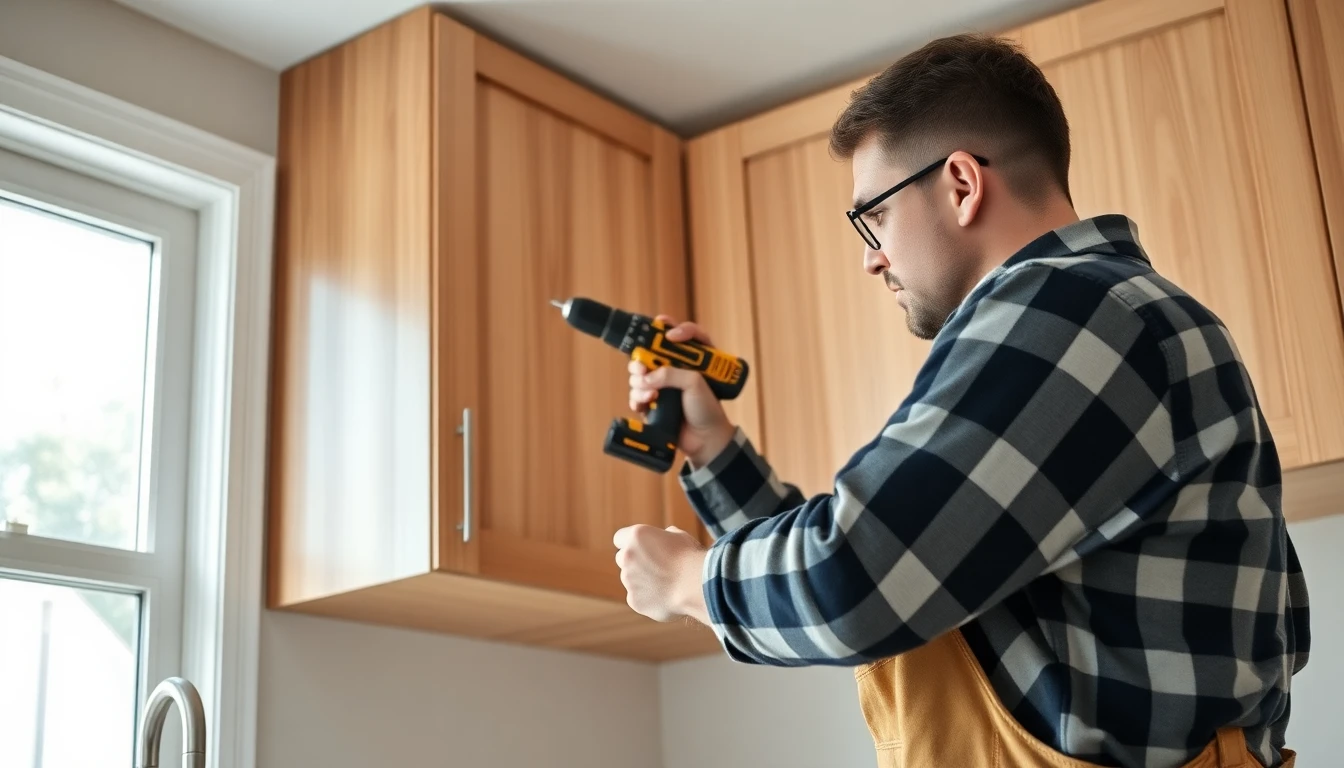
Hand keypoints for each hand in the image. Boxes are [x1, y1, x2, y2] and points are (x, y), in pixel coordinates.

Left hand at [613, 524, 709, 624]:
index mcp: (636, 536)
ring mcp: (628, 580)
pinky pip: (638, 597)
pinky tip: (667, 596)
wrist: (696, 585)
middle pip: (622, 558)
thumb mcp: (679, 537)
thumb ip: (665, 536)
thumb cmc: (690, 557)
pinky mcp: (634, 600)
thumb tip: (665, 536)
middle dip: (634, 562)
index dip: (631, 543)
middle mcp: (627, 557)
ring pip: (630, 579)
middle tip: (654, 566)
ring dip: (642, 580)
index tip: (641, 548)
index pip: (620, 538)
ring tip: (667, 583)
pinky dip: (649, 597)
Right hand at [628, 315, 735, 466]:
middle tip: (643, 367)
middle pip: (650, 351)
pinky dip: (637, 398)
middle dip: (643, 357)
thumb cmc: (708, 408)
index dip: (671, 328)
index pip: (680, 333)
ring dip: (639, 381)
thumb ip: (671, 374)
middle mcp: (675, 368)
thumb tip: (648, 377)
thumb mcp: (695, 384)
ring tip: (650, 393)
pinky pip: (636, 394)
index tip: (667, 335)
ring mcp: (662, 384)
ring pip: (639, 373)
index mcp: (692, 357)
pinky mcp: (652, 401)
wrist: (706, 438)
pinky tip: (646, 403)